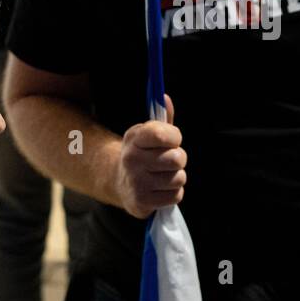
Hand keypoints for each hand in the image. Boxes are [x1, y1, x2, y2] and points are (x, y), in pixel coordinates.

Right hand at [113, 94, 185, 219]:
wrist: (120, 181)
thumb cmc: (142, 154)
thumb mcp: (148, 134)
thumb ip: (162, 119)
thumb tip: (165, 98)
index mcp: (134, 138)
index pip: (162, 134)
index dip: (175, 137)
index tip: (172, 140)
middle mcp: (132, 159)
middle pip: (176, 159)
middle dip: (179, 159)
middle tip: (169, 161)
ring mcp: (136, 182)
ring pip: (178, 178)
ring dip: (176, 178)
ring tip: (164, 175)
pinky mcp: (141, 201)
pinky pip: (175, 196)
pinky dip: (173, 193)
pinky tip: (161, 189)